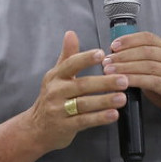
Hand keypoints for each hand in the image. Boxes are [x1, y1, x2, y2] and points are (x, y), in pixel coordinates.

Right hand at [26, 31, 128, 152]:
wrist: (36, 128)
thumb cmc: (51, 98)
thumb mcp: (56, 76)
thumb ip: (67, 56)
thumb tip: (71, 33)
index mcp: (55, 76)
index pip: (71, 64)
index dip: (86, 59)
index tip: (102, 54)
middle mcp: (56, 91)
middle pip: (82, 85)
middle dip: (104, 82)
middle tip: (124, 79)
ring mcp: (59, 110)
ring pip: (84, 104)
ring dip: (104, 100)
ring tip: (123, 98)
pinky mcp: (65, 126)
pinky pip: (84, 121)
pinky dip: (99, 118)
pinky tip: (113, 114)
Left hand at [103, 31, 160, 132]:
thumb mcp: (155, 70)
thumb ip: (139, 62)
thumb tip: (113, 57)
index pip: (147, 37)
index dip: (129, 39)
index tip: (113, 45)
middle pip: (145, 51)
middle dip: (123, 55)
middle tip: (106, 61)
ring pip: (147, 65)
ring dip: (126, 67)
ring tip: (109, 71)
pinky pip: (152, 81)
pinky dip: (135, 80)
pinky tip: (123, 82)